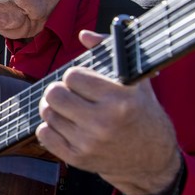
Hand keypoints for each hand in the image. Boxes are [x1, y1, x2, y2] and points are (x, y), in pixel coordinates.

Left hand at [37, 30, 181, 194]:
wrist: (151, 160)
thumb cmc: (142, 114)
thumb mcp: (136, 82)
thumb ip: (109, 52)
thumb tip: (84, 35)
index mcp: (120, 100)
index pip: (72, 76)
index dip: (74, 76)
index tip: (83, 81)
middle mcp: (103, 122)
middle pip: (54, 94)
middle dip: (59, 90)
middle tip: (69, 93)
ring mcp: (89, 143)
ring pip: (47, 112)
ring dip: (54, 108)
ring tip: (69, 109)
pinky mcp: (77, 159)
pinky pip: (43, 134)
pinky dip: (50, 127)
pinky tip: (66, 125)